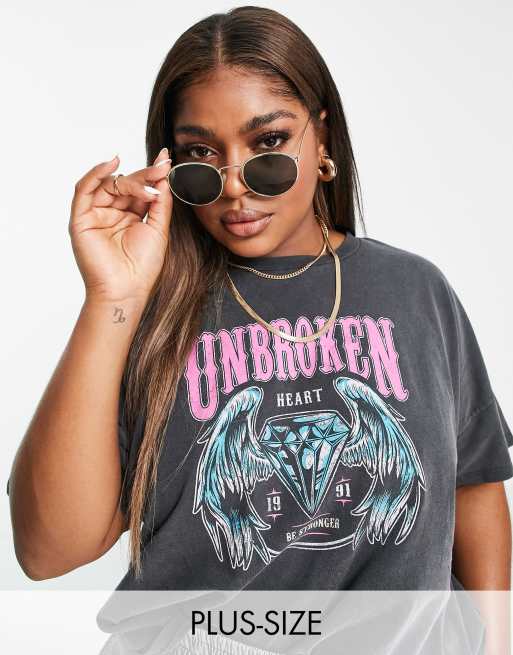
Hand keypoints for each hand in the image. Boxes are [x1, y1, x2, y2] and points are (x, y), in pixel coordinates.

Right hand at [69, 148, 172, 303]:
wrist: (126, 289)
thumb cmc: (142, 266)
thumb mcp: (158, 228)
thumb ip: (160, 202)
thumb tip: (163, 175)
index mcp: (130, 216)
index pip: (139, 189)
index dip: (152, 175)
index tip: (166, 161)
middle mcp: (111, 213)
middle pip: (125, 184)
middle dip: (144, 176)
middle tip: (162, 169)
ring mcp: (95, 215)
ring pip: (108, 185)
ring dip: (130, 180)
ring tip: (149, 182)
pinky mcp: (81, 219)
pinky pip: (84, 190)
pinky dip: (96, 174)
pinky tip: (112, 164)